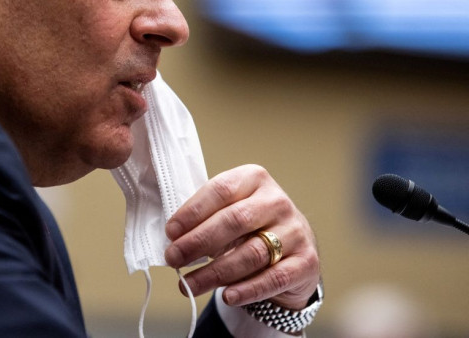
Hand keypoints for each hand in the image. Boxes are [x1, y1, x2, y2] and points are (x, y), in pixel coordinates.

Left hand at [164, 164, 319, 309]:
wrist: (293, 248)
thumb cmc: (250, 226)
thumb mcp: (230, 210)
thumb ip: (205, 217)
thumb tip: (172, 238)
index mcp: (254, 179)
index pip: (220, 190)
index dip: (193, 212)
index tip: (171, 232)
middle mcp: (277, 201)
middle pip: (234, 221)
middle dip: (198, 242)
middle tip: (173, 258)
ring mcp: (295, 231)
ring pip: (251, 253)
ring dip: (215, 272)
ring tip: (189, 284)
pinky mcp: (306, 261)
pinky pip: (273, 278)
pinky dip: (247, 289)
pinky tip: (226, 296)